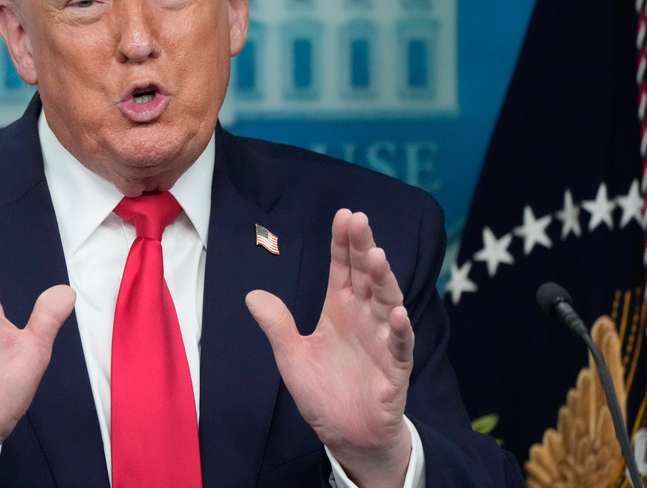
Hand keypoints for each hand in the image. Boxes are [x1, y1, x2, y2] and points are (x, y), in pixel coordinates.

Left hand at [246, 209, 412, 487]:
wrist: (347, 435)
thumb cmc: (323, 392)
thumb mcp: (291, 356)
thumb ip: (277, 325)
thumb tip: (251, 295)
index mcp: (340, 310)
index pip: (342, 269)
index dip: (342, 243)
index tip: (343, 215)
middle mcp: (364, 319)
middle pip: (365, 277)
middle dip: (363, 248)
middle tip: (359, 221)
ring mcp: (382, 341)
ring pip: (386, 303)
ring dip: (382, 280)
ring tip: (376, 256)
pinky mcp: (395, 368)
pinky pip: (400, 345)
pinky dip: (399, 329)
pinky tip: (396, 312)